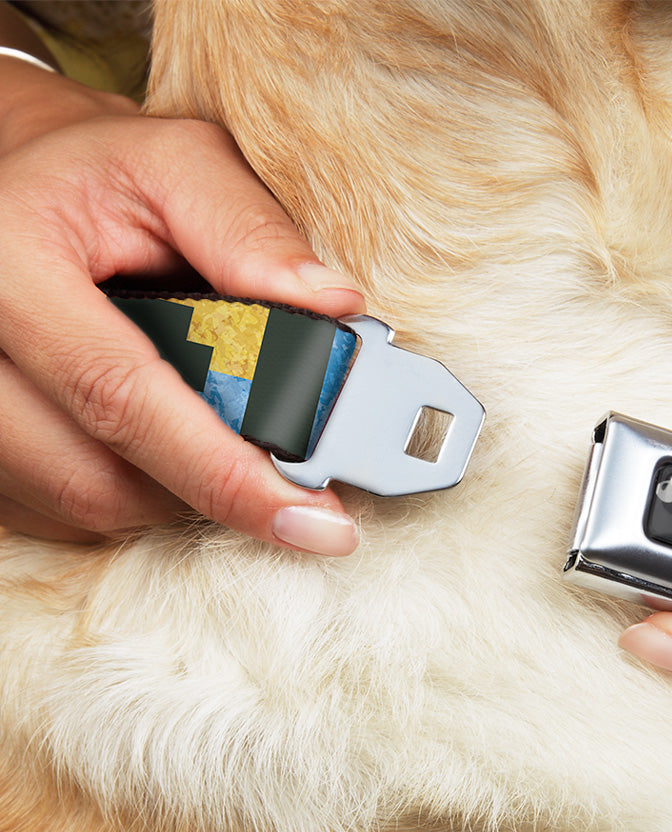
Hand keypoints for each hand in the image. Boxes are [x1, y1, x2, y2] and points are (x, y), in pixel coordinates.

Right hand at [0, 59, 363, 552]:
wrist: (18, 186)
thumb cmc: (101, 175)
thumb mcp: (176, 165)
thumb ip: (250, 230)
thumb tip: (334, 306)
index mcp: (10, 266)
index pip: (122, 397)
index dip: (225, 473)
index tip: (315, 521)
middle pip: (97, 478)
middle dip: (211, 490)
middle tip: (292, 486)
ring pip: (83, 503)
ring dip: (174, 492)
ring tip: (224, 442)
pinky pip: (60, 509)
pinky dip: (134, 491)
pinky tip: (167, 446)